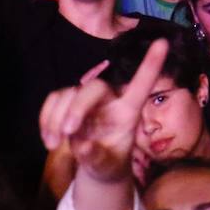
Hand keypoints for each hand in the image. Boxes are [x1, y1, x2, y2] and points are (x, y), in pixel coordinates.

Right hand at [39, 39, 168, 182]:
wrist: (96, 165)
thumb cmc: (109, 161)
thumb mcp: (108, 167)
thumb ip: (97, 158)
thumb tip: (83, 147)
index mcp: (129, 112)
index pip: (141, 85)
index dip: (151, 65)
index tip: (163, 42)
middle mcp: (109, 100)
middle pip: (94, 87)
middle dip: (77, 108)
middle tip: (68, 133)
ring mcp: (87, 100)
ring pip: (68, 92)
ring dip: (55, 118)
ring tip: (53, 144)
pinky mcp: (68, 103)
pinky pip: (53, 100)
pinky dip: (46, 118)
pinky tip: (48, 140)